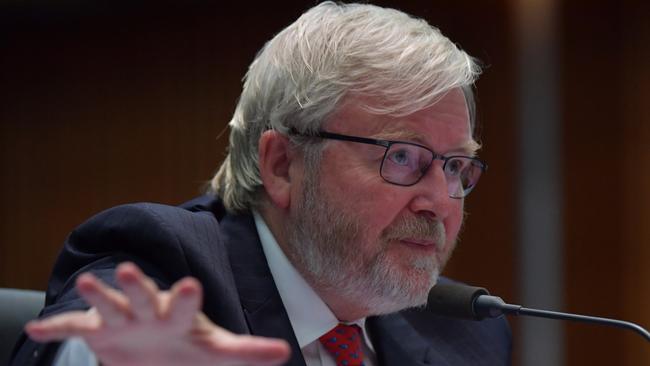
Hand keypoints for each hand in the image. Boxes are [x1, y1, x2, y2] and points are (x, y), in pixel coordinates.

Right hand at [26, 262, 290, 365]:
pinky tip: (35, 327)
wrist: (157, 349)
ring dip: (99, 294)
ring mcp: (122, 320)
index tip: (191, 285)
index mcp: (179, 315)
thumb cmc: (188, 345)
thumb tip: (286, 353)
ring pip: (109, 304)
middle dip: (137, 285)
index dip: (187, 296)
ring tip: (87, 283)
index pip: (185, 303)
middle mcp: (149, 311)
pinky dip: (57, 327)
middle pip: (143, 295)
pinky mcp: (99, 332)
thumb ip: (248, 352)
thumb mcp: (218, 351)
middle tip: (131, 270)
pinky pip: (75, 329)